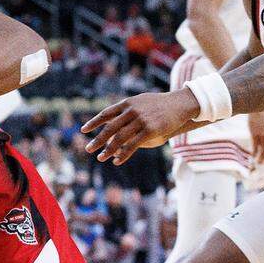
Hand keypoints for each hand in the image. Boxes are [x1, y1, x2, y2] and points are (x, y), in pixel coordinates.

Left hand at [80, 89, 198, 164]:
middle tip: (89, 149)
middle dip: (98, 139)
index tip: (83, 130)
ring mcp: (140, 121)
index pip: (106, 113)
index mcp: (127, 103)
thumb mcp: (141, 101)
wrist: (180, 104)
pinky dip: (123, 154)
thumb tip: (114, 117)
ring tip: (100, 158)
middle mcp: (131, 111)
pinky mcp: (149, 131)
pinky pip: (132, 145)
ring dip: (108, 150)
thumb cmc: (160, 104)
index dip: (94, 122)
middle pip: (110, 127)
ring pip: (119, 138)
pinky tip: (116, 161)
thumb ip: (128, 109)